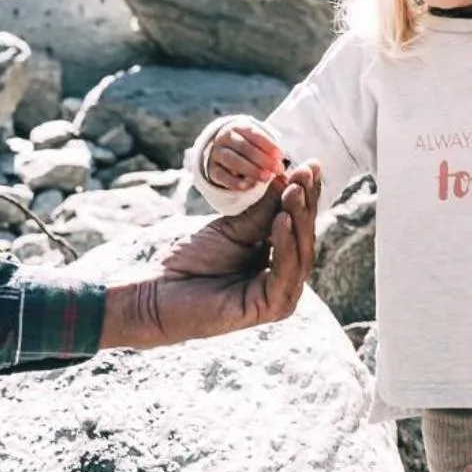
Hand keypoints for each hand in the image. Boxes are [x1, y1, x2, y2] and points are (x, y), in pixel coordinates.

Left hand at [102, 162, 322, 346]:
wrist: (161, 291)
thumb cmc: (193, 260)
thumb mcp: (232, 228)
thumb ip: (262, 210)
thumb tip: (288, 177)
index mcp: (277, 259)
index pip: (298, 224)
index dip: (305, 195)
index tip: (310, 163)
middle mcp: (284, 278)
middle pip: (303, 238)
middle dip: (305, 203)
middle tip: (305, 172)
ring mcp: (279, 296)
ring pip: (300, 255)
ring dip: (298, 219)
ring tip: (294, 190)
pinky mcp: (269, 308)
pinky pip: (284, 274)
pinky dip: (285, 246)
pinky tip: (282, 219)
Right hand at [202, 119, 283, 191]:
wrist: (220, 153)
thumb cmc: (247, 148)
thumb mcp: (256, 144)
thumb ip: (269, 153)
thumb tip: (285, 169)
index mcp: (237, 127)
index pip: (253, 134)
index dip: (268, 145)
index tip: (281, 156)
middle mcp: (224, 138)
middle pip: (243, 147)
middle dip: (262, 159)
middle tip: (278, 169)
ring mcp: (216, 154)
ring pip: (232, 160)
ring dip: (251, 169)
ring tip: (266, 178)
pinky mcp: (212, 170)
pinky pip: (222, 176)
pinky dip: (235, 182)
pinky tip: (248, 186)